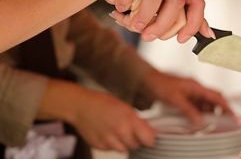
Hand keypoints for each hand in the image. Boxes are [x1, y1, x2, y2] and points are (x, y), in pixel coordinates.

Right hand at [37, 80, 154, 151]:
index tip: (150, 135)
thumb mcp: (125, 106)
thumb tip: (148, 130)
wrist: (80, 106)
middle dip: (136, 139)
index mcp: (129, 119)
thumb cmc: (102, 103)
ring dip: (124, 143)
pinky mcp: (100, 146)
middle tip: (131, 130)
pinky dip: (112, 144)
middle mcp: (120, 131)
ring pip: (124, 149)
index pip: (149, 138)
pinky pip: (111, 149)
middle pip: (137, 145)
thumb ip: (136, 120)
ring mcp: (109, 140)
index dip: (150, 138)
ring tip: (118, 131)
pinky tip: (108, 133)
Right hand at [98, 0, 213, 42]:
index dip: (193, 24)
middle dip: (164, 24)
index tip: (181, 40)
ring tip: (135, 26)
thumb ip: (177, 6)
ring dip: (146, 14)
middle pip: (177, 1)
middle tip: (149, 36)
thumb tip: (204, 32)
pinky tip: (120, 7)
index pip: (197, 3)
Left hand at [141, 71, 233, 123]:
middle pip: (214, 99)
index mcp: (196, 86)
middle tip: (223, 121)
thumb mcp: (175, 99)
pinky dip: (199, 112)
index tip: (234, 116)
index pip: (217, 97)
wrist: (147, 80)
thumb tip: (200, 121)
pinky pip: (196, 105)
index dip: (227, 107)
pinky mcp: (185, 97)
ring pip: (205, 103)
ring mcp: (190, 93)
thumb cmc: (160, 84)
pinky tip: (197, 119)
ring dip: (208, 112)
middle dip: (220, 110)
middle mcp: (195, 89)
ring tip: (208, 122)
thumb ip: (189, 110)